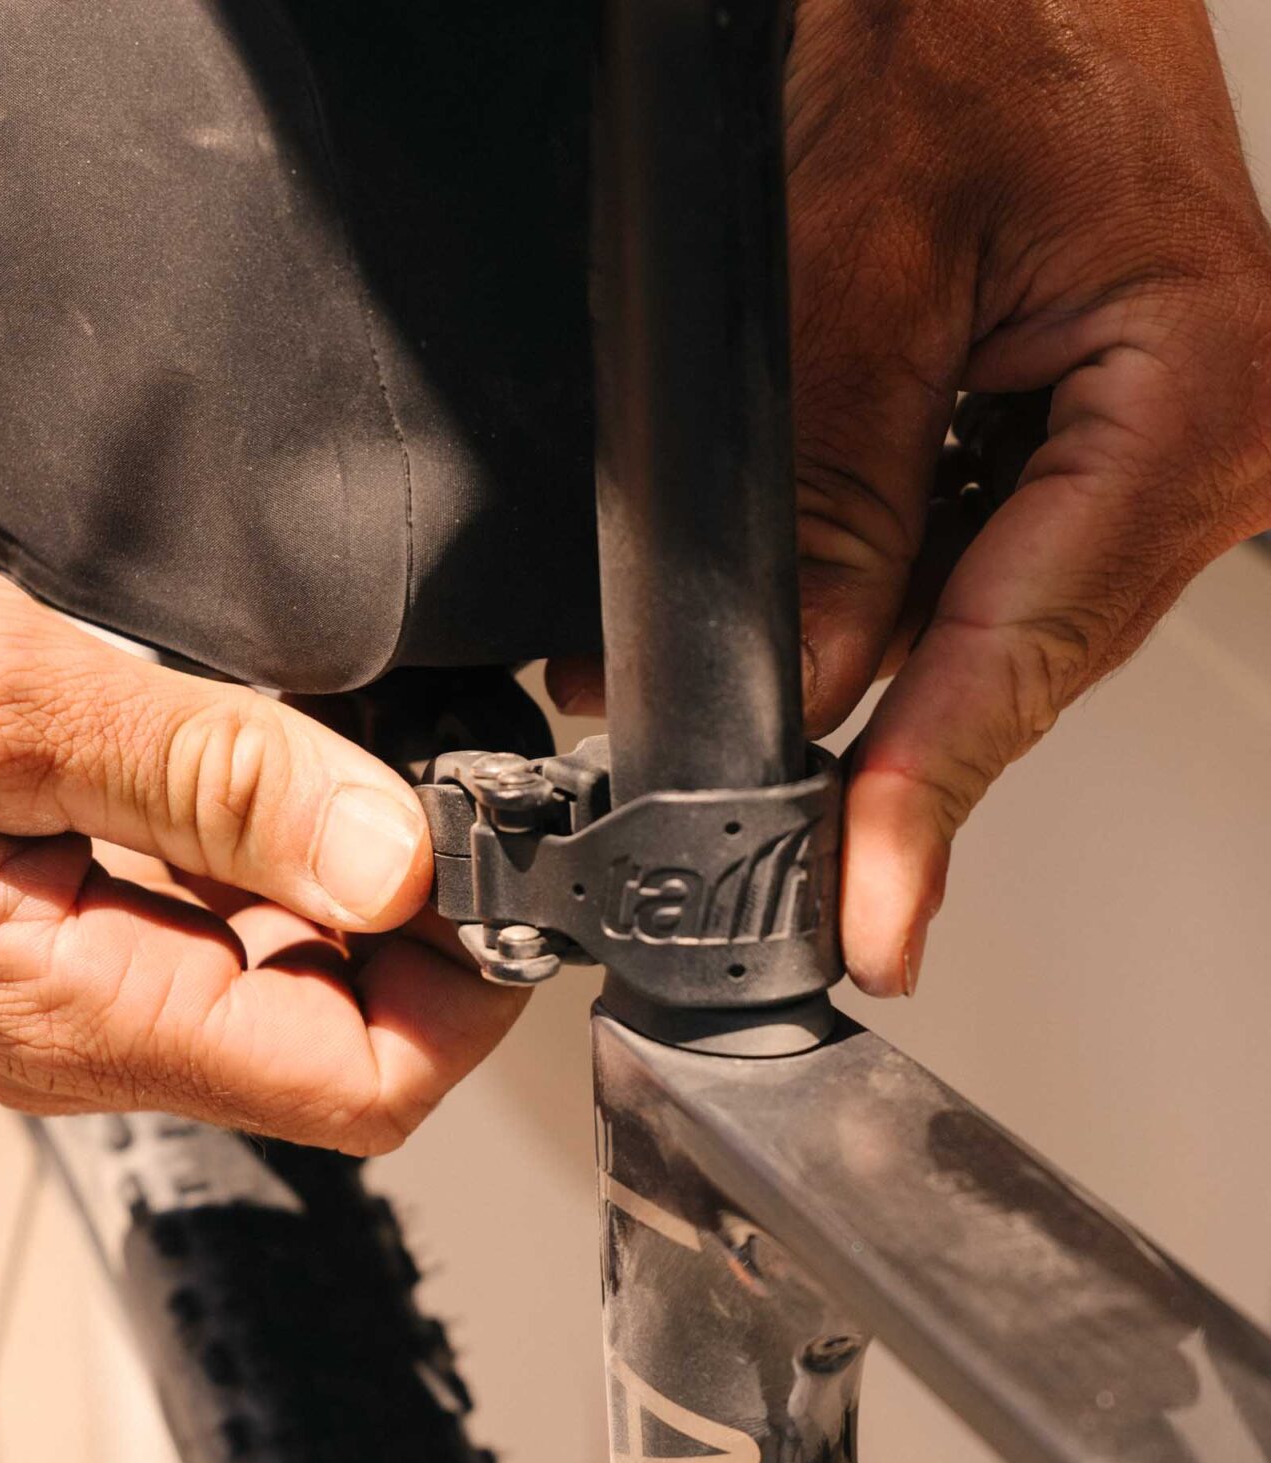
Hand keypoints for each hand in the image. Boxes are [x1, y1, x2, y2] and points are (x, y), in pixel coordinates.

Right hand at [0, 502, 520, 1149]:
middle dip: (430, 937)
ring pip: (279, 985)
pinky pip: (206, 931)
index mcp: (83, 1009)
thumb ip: (213, 783)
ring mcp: (61, 986)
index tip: (505, 873)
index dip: (468, 996)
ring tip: (386, 760)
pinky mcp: (43, 928)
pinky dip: (274, 859)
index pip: (358, 1086)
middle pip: (336, 1044)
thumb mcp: (2, 699)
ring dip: (355, 890)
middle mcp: (84, 1029)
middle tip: (464, 789)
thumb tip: (395, 863)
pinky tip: (273, 764)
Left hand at [555, 0, 1270, 994]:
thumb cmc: (955, 0)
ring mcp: (1134, 434)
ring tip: (720, 702)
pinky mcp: (1069, 417)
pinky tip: (790, 602)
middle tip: (754, 846)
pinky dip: (862, 585)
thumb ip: (832, 495)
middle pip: (1008, 660)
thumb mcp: (860, 251)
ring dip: (845, 667)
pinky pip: (963, 547)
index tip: (866, 919)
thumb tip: (800, 687)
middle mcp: (1191, 434)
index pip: (1027, 654)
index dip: (924, 803)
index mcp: (1194, 396)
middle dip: (862, 750)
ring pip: (975, 618)